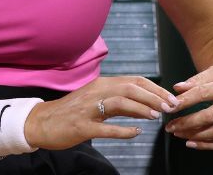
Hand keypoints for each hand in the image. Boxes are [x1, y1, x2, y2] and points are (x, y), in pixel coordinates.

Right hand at [23, 75, 178, 149]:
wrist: (41, 122)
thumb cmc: (72, 112)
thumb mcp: (98, 101)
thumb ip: (121, 102)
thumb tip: (147, 105)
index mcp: (102, 84)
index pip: (135, 81)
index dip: (156, 88)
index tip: (171, 97)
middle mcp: (96, 92)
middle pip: (131, 88)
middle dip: (153, 96)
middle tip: (170, 106)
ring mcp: (88, 109)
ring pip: (119, 102)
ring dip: (141, 108)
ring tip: (156, 116)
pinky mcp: (81, 126)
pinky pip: (105, 128)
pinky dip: (122, 130)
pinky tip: (136, 132)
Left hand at [163, 64, 212, 149]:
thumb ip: (200, 79)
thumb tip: (178, 88)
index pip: (204, 93)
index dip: (185, 101)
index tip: (170, 108)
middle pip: (210, 116)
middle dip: (186, 123)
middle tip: (171, 127)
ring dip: (196, 136)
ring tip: (181, 135)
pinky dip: (210, 146)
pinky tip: (196, 144)